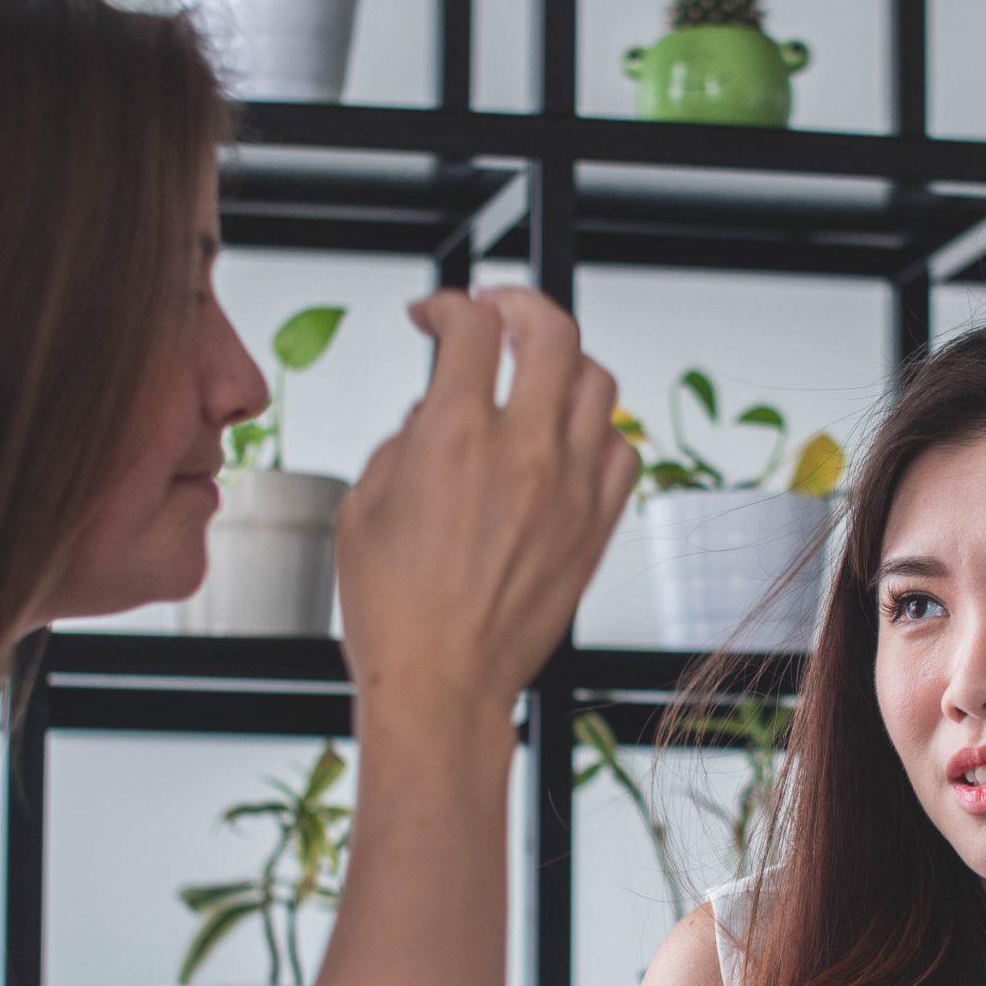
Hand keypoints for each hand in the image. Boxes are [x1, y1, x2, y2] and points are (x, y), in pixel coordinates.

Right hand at [335, 286, 636, 724]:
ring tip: (537, 368)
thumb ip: (401, 441)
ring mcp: (570, 486)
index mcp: (454, 437)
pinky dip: (597, 429)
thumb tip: (431, 412)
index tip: (436, 313)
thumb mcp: (363, 507)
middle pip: (552, 330)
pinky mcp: (597, 524)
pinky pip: (622, 448)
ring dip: (564, 361)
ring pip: (598, 381)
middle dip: (519, 302)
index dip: (448, 305)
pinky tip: (569, 437)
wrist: (443, 684)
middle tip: (496, 309)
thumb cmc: (394, 609)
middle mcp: (523, 451)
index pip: (469, 328)